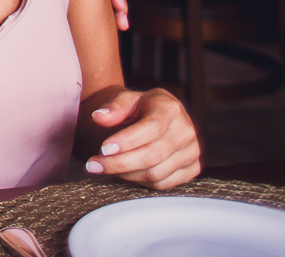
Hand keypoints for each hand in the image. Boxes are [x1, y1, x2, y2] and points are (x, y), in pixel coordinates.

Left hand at [86, 88, 200, 188]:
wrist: (157, 116)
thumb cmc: (138, 107)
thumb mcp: (125, 99)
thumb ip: (113, 107)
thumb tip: (98, 117)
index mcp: (170, 108)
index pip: (151, 128)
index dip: (127, 141)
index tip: (103, 149)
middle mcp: (186, 131)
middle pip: (153, 155)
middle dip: (119, 163)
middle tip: (92, 166)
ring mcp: (191, 152)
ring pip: (156, 173)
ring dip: (125, 174)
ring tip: (103, 168)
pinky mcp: (191, 169)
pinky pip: (162, 184)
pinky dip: (139, 181)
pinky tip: (123, 173)